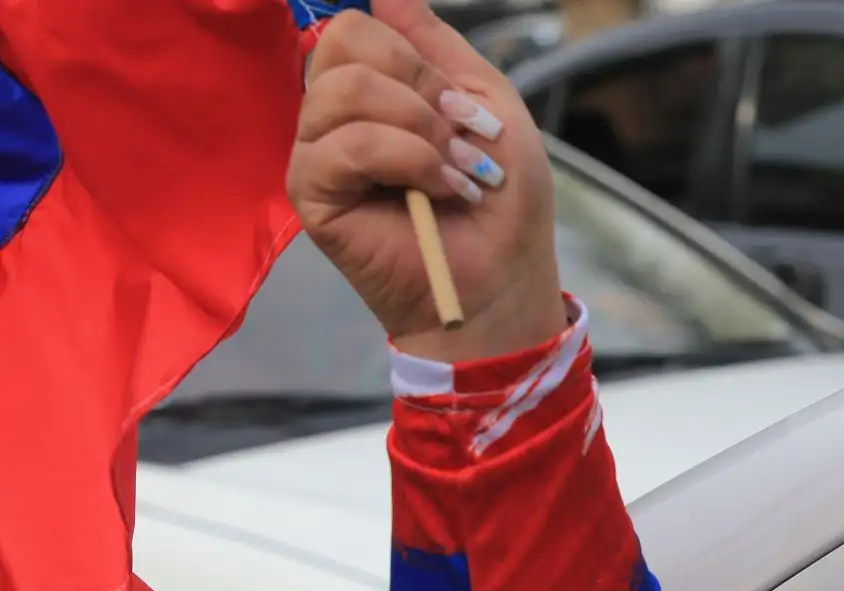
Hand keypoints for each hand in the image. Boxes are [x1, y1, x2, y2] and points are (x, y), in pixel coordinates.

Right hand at [289, 0, 566, 361]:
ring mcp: (318, 154)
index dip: (414, 55)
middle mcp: (335, 116)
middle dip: (420, 87)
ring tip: (458, 173)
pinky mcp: (312, 194)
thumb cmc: (502, 203)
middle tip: (464, 137)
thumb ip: (437, 44)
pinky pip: (344, 144)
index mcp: (373, 90)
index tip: (465, 106)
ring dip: (420, 128)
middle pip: (341, 44)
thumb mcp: (489, 103)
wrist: (503, 281)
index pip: (356, 27)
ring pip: (343, 91)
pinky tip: (440, 192)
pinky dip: (407, 160)